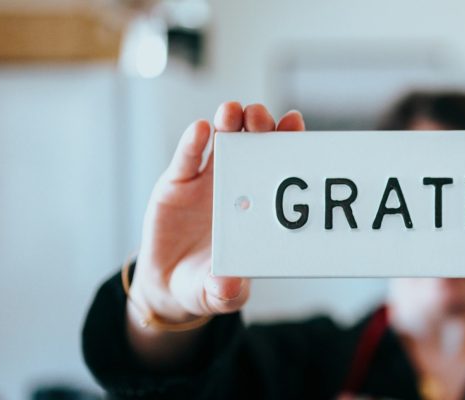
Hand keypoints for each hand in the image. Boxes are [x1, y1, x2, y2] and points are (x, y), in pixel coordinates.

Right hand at [130, 103, 305, 324]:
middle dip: (260, 126)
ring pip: (222, 141)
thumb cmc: (208, 284)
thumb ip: (226, 291)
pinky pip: (187, 158)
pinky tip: (200, 129)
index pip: (279, 166)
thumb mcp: (219, 294)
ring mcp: (208, 181)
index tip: (295, 122)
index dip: (288, 142)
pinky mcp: (177, 183)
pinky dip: (193, 142)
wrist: (169, 284)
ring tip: (232, 112)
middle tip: (261, 117)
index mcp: (259, 206)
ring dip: (229, 123)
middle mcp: (238, 185)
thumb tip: (229, 287)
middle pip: (254, 144)